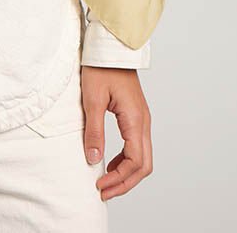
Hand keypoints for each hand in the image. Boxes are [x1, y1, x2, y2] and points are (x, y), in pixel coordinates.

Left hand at [80, 65, 152, 200]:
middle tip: (103, 191)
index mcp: (135, 119)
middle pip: (144, 165)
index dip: (119, 179)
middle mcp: (143, 121)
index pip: (135, 162)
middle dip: (125, 182)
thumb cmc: (101, 67)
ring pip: (142, 157)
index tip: (100, 186)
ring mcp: (142, 118)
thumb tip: (94, 160)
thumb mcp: (92, 99)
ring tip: (105, 181)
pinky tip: (109, 162)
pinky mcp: (136, 115)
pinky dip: (126, 160)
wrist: (110, 46)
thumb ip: (94, 131)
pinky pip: (137, 145)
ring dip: (126, 173)